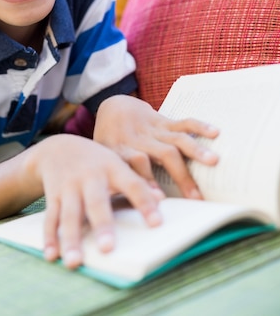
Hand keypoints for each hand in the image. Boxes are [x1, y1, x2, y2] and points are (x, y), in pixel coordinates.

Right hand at [27, 133, 163, 268]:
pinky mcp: (53, 197)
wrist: (58, 147)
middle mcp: (89, 177)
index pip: (132, 185)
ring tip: (74, 262)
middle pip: (96, 202)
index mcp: (112, 168)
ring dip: (71, 239)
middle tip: (107, 248)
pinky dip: (50, 237)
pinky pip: (51, 218)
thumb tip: (161, 199)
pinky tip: (52, 255)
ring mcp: (69, 187)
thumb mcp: (117, 164)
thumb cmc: (96, 161)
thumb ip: (136, 181)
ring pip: (70, 214)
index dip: (144, 203)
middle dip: (102, 225)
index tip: (156, 223)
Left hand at [93, 95, 218, 199]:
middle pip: (162, 154)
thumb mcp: (104, 159)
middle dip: (180, 176)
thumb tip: (126, 211)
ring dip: (195, 150)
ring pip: (175, 139)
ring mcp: (152, 129)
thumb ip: (113, 180)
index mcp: (120, 149)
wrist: (112, 108)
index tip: (160, 199)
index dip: (147, 180)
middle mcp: (138, 138)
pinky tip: (215, 133)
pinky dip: (198, 127)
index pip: (135, 164)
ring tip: (214, 161)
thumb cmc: (109, 142)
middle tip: (196, 198)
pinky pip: (182, 123)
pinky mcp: (163, 121)